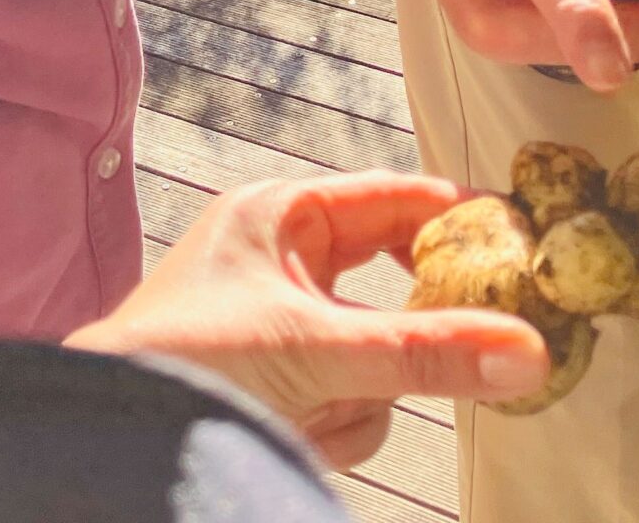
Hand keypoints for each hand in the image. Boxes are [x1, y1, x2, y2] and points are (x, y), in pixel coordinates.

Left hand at [66, 172, 547, 467]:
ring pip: (382, 359)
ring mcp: (286, 328)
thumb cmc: (179, 361)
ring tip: (310, 408)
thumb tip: (524, 350)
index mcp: (282, 216)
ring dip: (359, 396)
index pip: (400, 200)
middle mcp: (286, 263)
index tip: (529, 247)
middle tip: (478, 344)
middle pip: (399, 288)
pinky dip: (335, 427)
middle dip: (406, 337)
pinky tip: (295, 433)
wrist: (109, 438)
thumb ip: (423, 353)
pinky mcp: (285, 388)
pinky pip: (354, 405)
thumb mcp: (315, 348)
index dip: (467, 222)